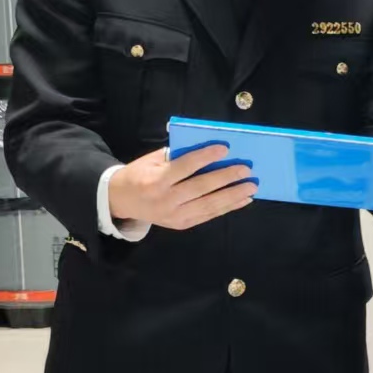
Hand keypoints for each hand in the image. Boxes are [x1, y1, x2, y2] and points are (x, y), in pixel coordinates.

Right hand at [108, 146, 256, 230]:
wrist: (121, 201)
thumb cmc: (140, 174)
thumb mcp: (152, 160)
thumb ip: (177, 155)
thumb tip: (209, 149)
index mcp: (156, 180)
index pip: (185, 167)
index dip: (205, 157)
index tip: (225, 148)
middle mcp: (166, 199)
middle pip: (201, 187)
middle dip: (226, 178)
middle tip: (246, 170)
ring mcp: (174, 215)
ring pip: (209, 205)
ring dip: (233, 196)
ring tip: (251, 187)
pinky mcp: (182, 224)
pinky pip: (208, 215)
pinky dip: (228, 207)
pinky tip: (243, 200)